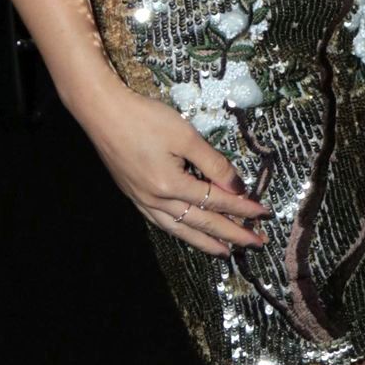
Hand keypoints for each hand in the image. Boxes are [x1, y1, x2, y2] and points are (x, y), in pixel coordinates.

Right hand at [80, 83, 271, 256]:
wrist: (101, 113)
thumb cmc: (144, 118)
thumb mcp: (185, 136)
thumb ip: (213, 163)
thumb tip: (237, 187)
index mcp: (171, 185)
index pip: (216, 201)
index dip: (242, 208)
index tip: (263, 214)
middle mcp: (156, 200)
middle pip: (201, 222)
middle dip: (231, 234)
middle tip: (255, 242)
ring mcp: (142, 200)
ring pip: (179, 229)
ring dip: (205, 241)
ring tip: (225, 252)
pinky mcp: (133, 195)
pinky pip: (161, 223)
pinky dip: (180, 232)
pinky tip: (187, 233)